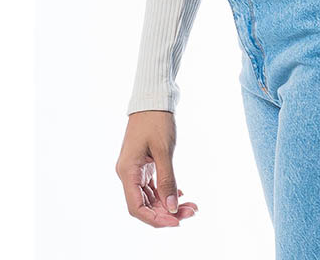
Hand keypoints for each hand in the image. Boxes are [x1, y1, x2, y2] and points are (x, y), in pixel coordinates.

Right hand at [115, 110, 198, 227]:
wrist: (153, 97)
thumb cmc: (156, 120)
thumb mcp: (164, 150)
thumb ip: (167, 180)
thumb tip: (172, 208)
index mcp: (127, 171)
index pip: (137, 208)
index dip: (155, 219)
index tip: (177, 222)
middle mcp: (128, 173)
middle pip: (145, 204)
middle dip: (167, 212)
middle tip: (192, 211)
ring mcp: (135, 169)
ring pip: (150, 196)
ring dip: (168, 203)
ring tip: (191, 205)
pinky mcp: (143, 164)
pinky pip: (152, 186)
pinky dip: (165, 192)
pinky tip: (181, 194)